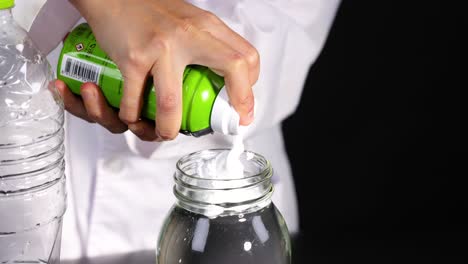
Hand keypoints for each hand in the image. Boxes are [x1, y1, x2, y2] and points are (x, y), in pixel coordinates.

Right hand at [63, 0, 258, 140]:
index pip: (245, 56)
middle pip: (233, 68)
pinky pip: (134, 100)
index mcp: (206, 26)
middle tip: (226, 123)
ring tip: (167, 133)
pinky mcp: (134, 58)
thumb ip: (206, 42)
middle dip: (237, 103)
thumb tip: (220, 75)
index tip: (243, 108)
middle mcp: (189, 34)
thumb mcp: (188, 21)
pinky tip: (133, 117)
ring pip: (173, 103)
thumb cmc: (149, 11)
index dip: (249, 88)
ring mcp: (162, 47)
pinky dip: (132, 116)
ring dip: (170, 128)